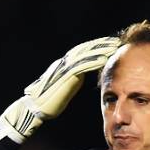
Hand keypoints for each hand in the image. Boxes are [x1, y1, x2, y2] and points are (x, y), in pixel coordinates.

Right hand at [0, 36, 120, 143]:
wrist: (35, 108)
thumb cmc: (48, 102)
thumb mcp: (64, 86)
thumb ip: (73, 78)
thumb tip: (80, 76)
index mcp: (63, 65)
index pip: (82, 52)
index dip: (95, 47)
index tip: (108, 44)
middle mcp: (63, 63)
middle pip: (84, 49)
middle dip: (100, 44)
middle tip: (114, 40)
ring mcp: (64, 68)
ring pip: (84, 54)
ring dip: (100, 50)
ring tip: (113, 47)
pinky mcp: (65, 76)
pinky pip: (82, 65)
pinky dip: (94, 61)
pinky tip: (104, 59)